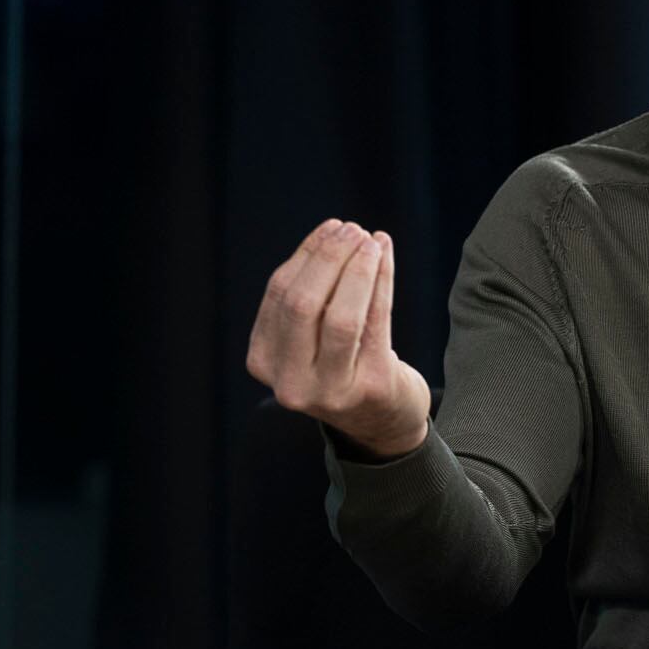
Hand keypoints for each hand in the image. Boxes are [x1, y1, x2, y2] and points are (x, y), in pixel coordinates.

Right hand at [246, 219, 430, 459]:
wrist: (381, 421)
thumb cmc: (343, 364)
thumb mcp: (310, 336)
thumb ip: (311, 294)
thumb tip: (333, 234)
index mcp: (263, 361)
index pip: (279, 295)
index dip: (306, 255)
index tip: (331, 227)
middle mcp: (289, 382)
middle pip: (302, 305)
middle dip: (329, 259)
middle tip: (353, 230)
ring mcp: (330, 391)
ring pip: (340, 316)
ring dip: (357, 269)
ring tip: (371, 240)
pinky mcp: (371, 388)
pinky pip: (376, 322)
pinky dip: (381, 282)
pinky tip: (385, 256)